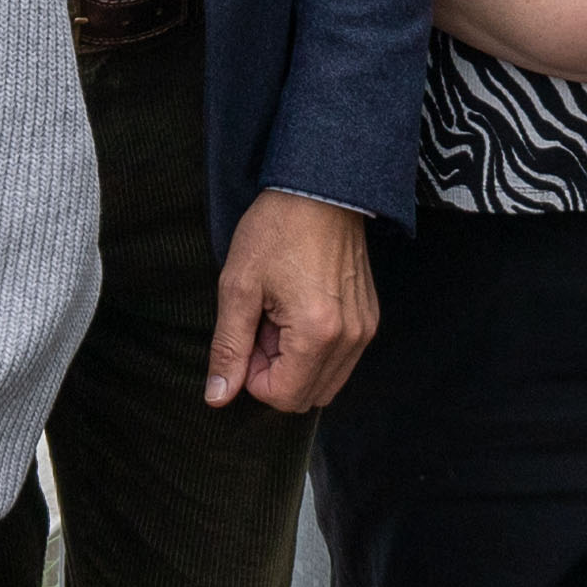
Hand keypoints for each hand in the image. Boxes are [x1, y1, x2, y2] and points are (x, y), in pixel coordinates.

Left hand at [206, 190, 377, 413]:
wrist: (320, 189)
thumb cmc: (277, 229)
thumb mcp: (238, 286)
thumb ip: (228, 348)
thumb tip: (217, 397)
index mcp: (317, 333)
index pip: (282, 397)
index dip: (253, 376)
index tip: (247, 335)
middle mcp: (350, 339)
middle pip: (305, 397)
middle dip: (275, 372)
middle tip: (261, 324)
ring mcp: (364, 330)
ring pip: (325, 382)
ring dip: (295, 363)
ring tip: (280, 316)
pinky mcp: (369, 320)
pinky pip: (340, 360)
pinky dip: (315, 350)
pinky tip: (300, 309)